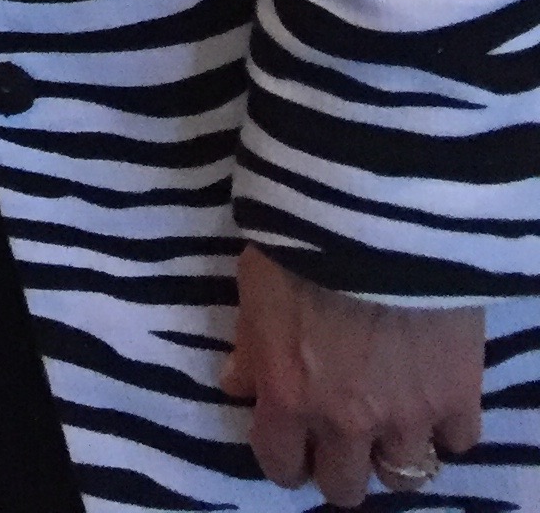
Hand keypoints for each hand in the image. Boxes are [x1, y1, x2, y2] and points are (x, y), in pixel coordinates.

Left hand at [225, 242, 482, 502]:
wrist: (378, 211)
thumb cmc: (301, 237)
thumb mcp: (256, 285)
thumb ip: (250, 344)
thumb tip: (237, 385)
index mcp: (288, 394)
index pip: (281, 464)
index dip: (286, 458)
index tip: (294, 443)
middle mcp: (346, 420)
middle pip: (346, 487)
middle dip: (341, 465)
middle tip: (344, 436)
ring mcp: (408, 413)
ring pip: (405, 477)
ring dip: (394, 453)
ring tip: (392, 422)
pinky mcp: (459, 394)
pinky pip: (459, 441)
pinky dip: (447, 428)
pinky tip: (436, 401)